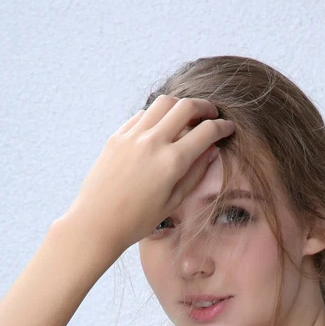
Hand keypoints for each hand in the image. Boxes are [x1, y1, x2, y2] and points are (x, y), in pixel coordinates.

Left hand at [60, 95, 235, 259]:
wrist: (97, 222)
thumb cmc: (137, 221)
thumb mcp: (173, 202)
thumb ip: (195, 174)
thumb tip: (210, 151)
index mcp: (172, 162)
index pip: (206, 132)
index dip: (222, 127)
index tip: (228, 128)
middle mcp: (153, 142)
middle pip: (186, 107)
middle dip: (205, 106)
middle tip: (212, 113)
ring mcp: (133, 136)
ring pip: (163, 103)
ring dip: (180, 105)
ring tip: (186, 115)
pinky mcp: (118, 136)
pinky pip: (142, 115)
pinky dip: (157, 115)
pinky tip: (161, 126)